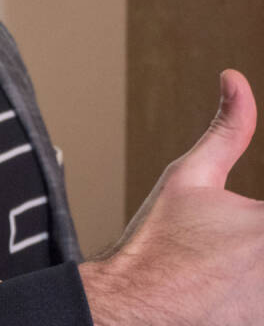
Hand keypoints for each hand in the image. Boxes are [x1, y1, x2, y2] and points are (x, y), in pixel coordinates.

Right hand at [81, 69, 263, 324]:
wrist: (133, 306)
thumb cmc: (158, 243)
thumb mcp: (189, 177)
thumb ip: (228, 129)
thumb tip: (234, 79)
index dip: (259, 216)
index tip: (249, 218)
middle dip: (257, 239)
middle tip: (235, 244)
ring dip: (258, 270)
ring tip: (233, 267)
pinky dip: (256, 297)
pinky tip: (236, 292)